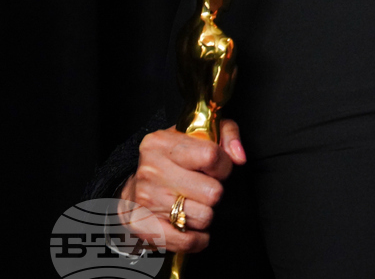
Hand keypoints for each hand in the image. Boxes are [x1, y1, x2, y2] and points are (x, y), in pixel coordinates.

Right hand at [118, 118, 245, 253]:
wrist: (134, 185)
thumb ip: (227, 135)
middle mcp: (151, 170)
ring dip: (205, 214)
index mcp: (162, 143)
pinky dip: (197, 239)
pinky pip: (187, 241)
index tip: (217, 169)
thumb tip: (239, 157)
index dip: (223, 166)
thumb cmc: (175, 158)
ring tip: (194, 204)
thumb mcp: (200, 133)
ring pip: (204, 217)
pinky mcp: (145, 228)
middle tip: (204, 188)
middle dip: (215, 192)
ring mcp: (147, 200)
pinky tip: (194, 228)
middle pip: (212, 192)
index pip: (211, 156)